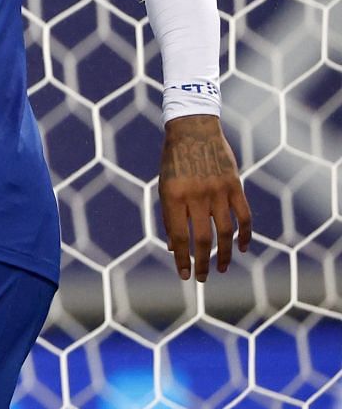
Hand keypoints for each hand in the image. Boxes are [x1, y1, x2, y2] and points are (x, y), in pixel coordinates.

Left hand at [157, 114, 250, 280]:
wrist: (192, 130)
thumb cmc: (174, 162)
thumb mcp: (164, 187)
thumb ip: (170, 216)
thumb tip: (173, 248)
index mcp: (172, 197)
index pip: (178, 237)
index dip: (181, 259)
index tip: (183, 275)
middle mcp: (196, 195)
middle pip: (202, 239)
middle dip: (201, 263)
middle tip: (201, 278)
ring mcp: (217, 190)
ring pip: (225, 232)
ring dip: (224, 254)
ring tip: (221, 269)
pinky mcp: (235, 185)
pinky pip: (244, 216)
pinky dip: (244, 234)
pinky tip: (242, 248)